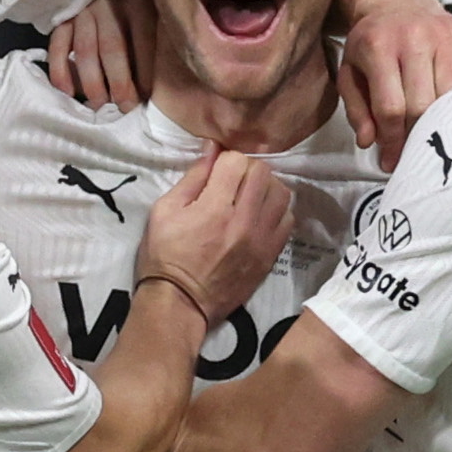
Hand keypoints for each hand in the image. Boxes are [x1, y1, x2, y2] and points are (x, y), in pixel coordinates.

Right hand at [48, 0, 156, 110]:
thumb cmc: (143, 26)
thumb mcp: (158, 28)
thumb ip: (161, 50)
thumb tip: (166, 90)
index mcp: (139, 4)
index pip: (144, 42)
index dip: (145, 74)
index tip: (146, 99)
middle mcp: (110, 4)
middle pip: (112, 48)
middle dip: (119, 83)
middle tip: (124, 108)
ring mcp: (84, 11)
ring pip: (85, 50)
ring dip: (91, 82)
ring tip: (99, 105)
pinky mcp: (64, 20)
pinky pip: (57, 47)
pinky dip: (60, 72)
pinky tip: (68, 93)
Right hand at [136, 145, 293, 324]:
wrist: (181, 303)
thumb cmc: (165, 256)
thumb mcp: (164, 211)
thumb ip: (192, 178)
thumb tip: (212, 149)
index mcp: (214, 207)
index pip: (237, 161)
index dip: (225, 160)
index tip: (216, 171)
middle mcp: (243, 220)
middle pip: (263, 172)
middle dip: (246, 170)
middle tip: (232, 182)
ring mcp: (261, 239)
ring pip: (281, 193)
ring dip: (265, 188)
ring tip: (249, 197)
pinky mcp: (270, 255)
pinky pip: (287, 220)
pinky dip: (276, 211)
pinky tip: (259, 217)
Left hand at [338, 0, 451, 168]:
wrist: (398, 3)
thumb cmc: (372, 43)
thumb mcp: (350, 72)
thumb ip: (356, 109)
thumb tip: (369, 142)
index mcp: (379, 46)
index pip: (391, 107)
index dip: (392, 141)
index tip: (390, 161)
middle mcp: (415, 38)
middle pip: (423, 105)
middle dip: (415, 137)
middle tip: (411, 155)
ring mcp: (446, 36)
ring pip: (451, 97)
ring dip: (441, 124)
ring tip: (430, 138)